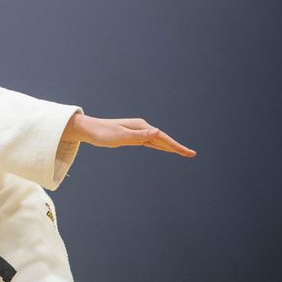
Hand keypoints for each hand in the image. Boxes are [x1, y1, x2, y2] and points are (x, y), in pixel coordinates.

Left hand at [63, 113, 195, 156]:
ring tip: (182, 152)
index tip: (188, 153)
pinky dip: (159, 146)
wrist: (89, 129)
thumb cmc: (103, 133)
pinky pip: (149, 142)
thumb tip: (157, 132)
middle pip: (163, 139)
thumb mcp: (121, 136)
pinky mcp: (132, 136)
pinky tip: (163, 148)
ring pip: (157, 141)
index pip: (163, 138)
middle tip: (191, 154)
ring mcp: (137, 131)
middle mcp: (142, 128)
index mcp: (141, 127)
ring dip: (170, 146)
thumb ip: (139, 136)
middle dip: (177, 147)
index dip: (176, 146)